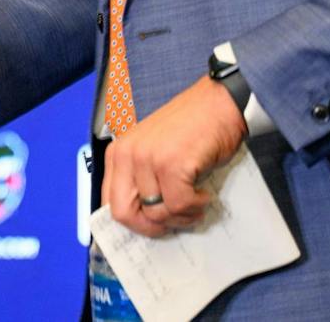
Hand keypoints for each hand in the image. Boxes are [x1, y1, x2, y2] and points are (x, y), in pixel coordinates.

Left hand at [101, 75, 246, 236]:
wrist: (220, 103)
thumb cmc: (192, 128)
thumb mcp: (155, 151)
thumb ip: (142, 179)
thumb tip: (144, 220)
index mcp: (119, 152)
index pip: (109, 203)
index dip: (132, 222)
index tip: (152, 227)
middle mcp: (127, 154)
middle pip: (124, 214)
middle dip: (152, 227)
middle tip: (175, 220)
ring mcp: (148, 159)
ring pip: (156, 214)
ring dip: (181, 216)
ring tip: (195, 201)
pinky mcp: (171, 164)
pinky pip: (179, 206)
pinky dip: (196, 207)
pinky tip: (204, 194)